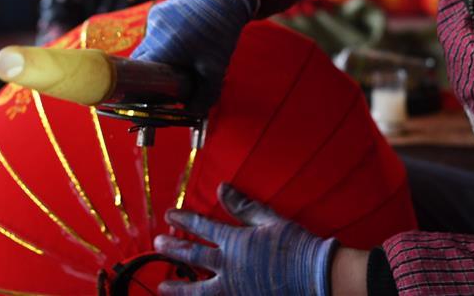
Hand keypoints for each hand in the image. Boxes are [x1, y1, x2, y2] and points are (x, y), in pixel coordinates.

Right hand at [131, 0, 256, 109]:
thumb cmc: (220, 33)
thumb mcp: (215, 69)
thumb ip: (204, 96)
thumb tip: (191, 113)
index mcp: (164, 47)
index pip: (137, 72)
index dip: (138, 86)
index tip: (146, 94)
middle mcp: (153, 31)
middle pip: (140, 60)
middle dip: (150, 72)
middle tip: (166, 80)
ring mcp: (154, 18)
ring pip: (147, 46)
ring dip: (159, 55)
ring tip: (181, 56)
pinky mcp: (157, 11)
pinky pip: (153, 33)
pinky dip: (163, 41)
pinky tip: (181, 39)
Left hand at [154, 184, 337, 295]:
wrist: (316, 276)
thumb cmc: (295, 245)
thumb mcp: (269, 220)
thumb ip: (242, 206)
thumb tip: (221, 188)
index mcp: (235, 241)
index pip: (201, 227)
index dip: (184, 220)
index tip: (169, 215)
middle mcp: (229, 265)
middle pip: (193, 256)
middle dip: (173, 248)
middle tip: (157, 243)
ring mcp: (233, 288)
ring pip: (197, 289)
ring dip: (178, 287)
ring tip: (162, 285)